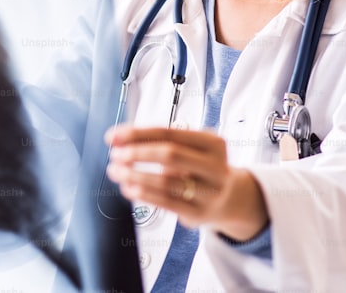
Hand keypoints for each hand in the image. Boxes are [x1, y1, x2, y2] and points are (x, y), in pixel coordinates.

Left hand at [105, 125, 268, 240]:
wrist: (231, 199)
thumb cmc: (201, 167)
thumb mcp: (191, 148)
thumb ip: (160, 142)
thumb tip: (120, 139)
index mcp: (212, 143)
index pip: (169, 132)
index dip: (138, 134)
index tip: (114, 136)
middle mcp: (215, 166)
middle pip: (170, 155)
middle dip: (137, 153)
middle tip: (115, 155)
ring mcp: (209, 192)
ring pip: (166, 182)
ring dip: (135, 176)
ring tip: (116, 171)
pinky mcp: (199, 213)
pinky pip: (167, 202)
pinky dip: (144, 194)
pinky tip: (128, 188)